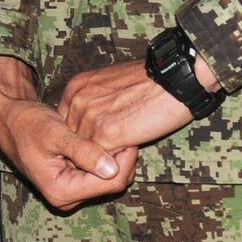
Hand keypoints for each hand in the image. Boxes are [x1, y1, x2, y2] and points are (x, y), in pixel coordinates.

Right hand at [0, 56, 135, 212]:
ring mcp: (68, 191)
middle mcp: (65, 197)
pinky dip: (104, 158)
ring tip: (115, 134)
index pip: (110, 183)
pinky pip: (98, 174)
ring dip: (114, 159)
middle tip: (125, 133)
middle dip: (121, 160)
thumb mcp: (55, 133)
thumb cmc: (26, 122)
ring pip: (107, 180)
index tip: (130, 136)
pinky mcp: (70, 182)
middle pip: (111, 184)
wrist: (8, 118)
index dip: (125, 160)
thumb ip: (83, 151)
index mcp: (60, 190)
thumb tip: (111, 169)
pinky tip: (103, 139)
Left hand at [58, 58, 214, 151]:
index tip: (101, 140)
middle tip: (113, 153)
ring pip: (86, 153)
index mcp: (76, 87)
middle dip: (91, 151)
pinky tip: (130, 155)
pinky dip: (114, 164)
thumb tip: (96, 120)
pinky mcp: (106, 134)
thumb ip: (97, 101)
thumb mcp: (112, 83)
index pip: (66, 125)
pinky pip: (101, 160)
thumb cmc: (151, 80)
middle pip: (73, 141)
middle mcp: (77, 101)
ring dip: (103, 160)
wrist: (175, 77)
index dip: (83, 137)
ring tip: (124, 155)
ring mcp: (89, 117)